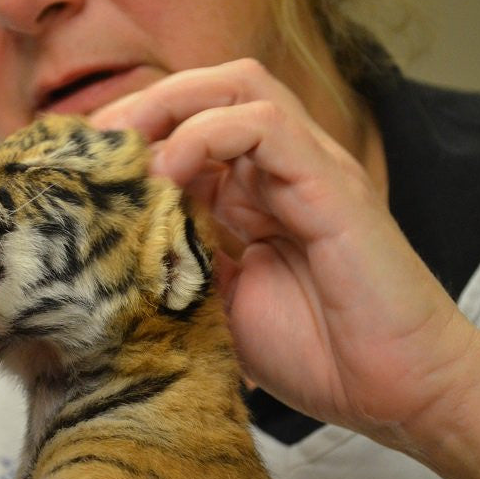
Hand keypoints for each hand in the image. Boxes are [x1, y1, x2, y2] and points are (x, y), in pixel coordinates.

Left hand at [91, 60, 477, 447]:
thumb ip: (176, 259)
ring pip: (239, 87)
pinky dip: (210, 133)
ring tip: (125, 147)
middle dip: (144, 103)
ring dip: (170, 105)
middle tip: (94, 144)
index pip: (188, 124)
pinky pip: (268, 127)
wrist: (397, 391)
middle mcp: (279, 169)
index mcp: (251, 193)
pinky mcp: (334, 185)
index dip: (131, 133)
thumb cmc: (314, 351)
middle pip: (210, 88)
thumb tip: (110, 242)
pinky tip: (172, 170)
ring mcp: (310, 170)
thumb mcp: (217, 302)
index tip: (81, 166)